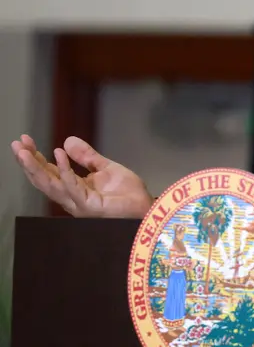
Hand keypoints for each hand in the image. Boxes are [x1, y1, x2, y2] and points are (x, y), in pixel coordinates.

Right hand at [11, 134, 153, 218]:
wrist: (145, 207)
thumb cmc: (126, 193)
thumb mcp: (106, 168)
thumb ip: (87, 157)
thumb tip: (66, 141)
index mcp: (73, 187)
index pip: (48, 172)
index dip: (34, 157)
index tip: (24, 140)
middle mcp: (71, 197)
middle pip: (43, 179)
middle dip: (28, 162)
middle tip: (16, 144)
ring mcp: (78, 203)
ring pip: (50, 184)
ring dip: (36, 167)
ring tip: (24, 151)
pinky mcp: (89, 205)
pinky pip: (73, 186)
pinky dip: (64, 170)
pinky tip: (58, 154)